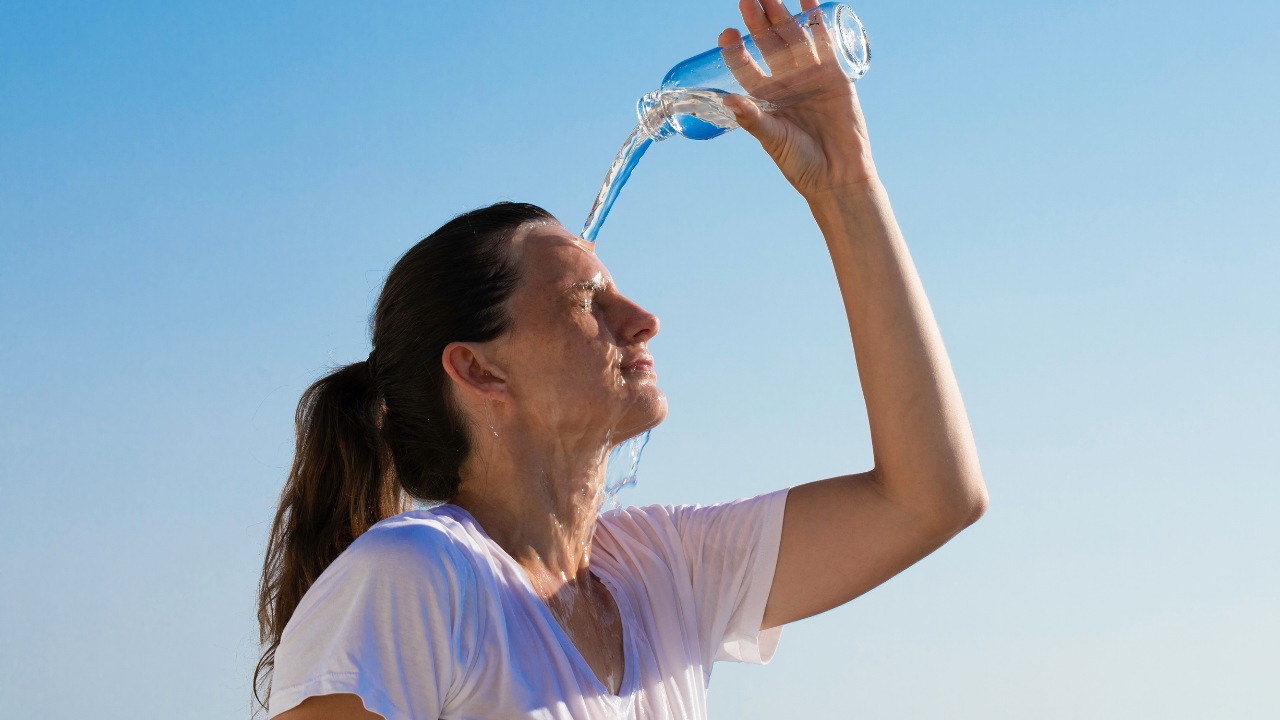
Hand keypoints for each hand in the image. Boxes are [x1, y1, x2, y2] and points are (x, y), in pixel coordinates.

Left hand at [718, 0, 877, 200]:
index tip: (726, 35)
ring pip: (793, 38)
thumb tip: (728, 100)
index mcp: (765, 98)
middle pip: (768, 44)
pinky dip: (817, 20)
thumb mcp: (772, 139)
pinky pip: (824, 41)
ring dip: (783, 14)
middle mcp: (784, 82)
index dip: (735, 50)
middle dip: (757, 21)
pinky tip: (808, 0)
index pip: (745, 67)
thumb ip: (752, 118)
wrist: (838, 174)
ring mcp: (809, 75)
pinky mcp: (834, 74)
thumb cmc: (800, 163)